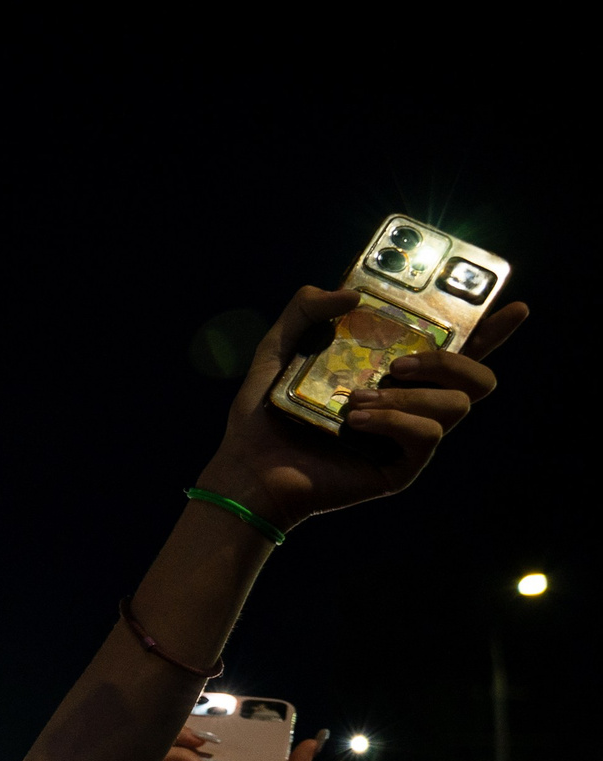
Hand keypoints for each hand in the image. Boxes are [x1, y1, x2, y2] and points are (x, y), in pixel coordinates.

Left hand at [195, 285, 527, 531]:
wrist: (247, 467)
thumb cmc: (266, 412)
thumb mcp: (278, 348)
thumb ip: (306, 309)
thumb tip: (351, 292)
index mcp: (396, 373)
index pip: (459, 349)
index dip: (492, 329)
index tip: (513, 305)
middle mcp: (413, 403)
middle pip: (477, 377)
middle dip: (451, 361)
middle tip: (400, 363)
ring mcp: (411, 437)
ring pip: (457, 404)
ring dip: (411, 395)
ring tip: (358, 398)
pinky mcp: (401, 468)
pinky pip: (427, 435)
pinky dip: (395, 420)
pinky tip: (357, 421)